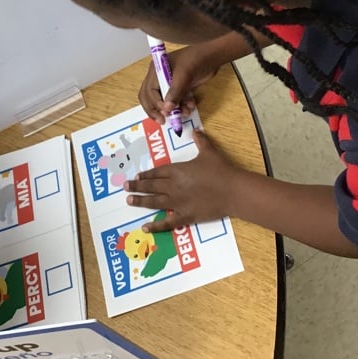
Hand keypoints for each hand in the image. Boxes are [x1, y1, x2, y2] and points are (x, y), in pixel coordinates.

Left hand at [123, 130, 243, 231]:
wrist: (232, 190)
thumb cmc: (220, 170)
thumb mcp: (209, 151)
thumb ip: (200, 141)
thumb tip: (196, 131)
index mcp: (177, 170)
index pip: (157, 172)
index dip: (146, 174)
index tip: (137, 176)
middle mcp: (173, 186)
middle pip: (151, 186)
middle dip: (137, 186)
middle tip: (125, 187)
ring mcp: (177, 203)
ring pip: (154, 202)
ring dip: (140, 201)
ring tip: (129, 201)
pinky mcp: (185, 216)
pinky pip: (167, 223)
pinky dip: (155, 225)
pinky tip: (145, 227)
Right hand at [139, 45, 222, 123]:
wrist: (212, 56)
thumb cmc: (195, 60)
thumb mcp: (183, 75)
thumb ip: (174, 92)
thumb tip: (166, 109)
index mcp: (156, 71)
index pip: (148, 91)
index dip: (155, 103)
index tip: (165, 112)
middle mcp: (160, 77)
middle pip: (151, 98)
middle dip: (157, 110)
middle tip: (163, 121)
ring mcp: (170, 83)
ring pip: (165, 101)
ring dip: (173, 109)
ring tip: (185, 112)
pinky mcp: (180, 87)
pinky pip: (176, 100)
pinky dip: (182, 106)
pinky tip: (190, 106)